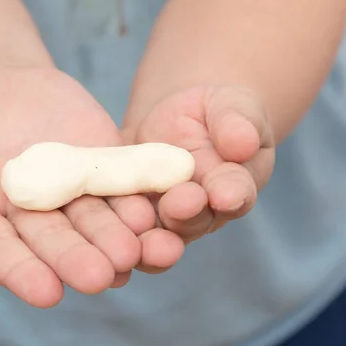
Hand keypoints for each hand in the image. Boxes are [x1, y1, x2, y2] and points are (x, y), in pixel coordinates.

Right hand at [0, 62, 184, 306]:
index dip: (16, 268)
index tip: (43, 292)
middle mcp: (23, 209)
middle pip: (53, 238)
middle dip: (77, 256)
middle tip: (103, 278)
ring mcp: (64, 184)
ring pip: (96, 215)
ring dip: (120, 232)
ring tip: (145, 247)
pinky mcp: (96, 156)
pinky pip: (121, 176)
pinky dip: (142, 188)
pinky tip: (166, 197)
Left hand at [124, 86, 274, 256]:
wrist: (174, 117)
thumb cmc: (213, 112)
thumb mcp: (231, 106)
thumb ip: (237, 122)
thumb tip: (243, 142)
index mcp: (234, 186)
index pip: (237, 192)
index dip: (231, 194)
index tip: (224, 194)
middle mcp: (203, 212)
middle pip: (196, 219)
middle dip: (186, 213)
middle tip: (177, 204)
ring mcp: (166, 218)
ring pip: (161, 234)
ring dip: (153, 239)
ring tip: (144, 238)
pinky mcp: (130, 213)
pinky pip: (124, 227)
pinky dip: (116, 232)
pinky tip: (102, 233)